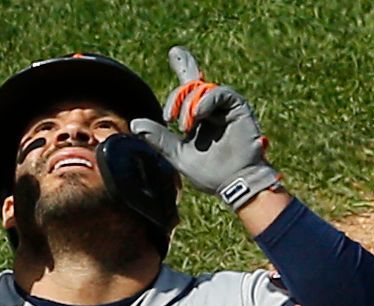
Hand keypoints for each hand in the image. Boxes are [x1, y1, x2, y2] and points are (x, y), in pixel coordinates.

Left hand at [130, 47, 281, 211]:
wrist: (234, 184)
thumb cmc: (210, 174)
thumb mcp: (178, 155)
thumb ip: (160, 139)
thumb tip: (135, 124)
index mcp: (198, 117)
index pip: (190, 87)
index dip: (184, 66)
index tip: (175, 53)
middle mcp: (211, 109)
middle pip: (192, 84)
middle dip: (177, 95)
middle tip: (169, 116)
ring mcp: (224, 107)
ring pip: (200, 89)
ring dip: (187, 105)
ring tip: (184, 126)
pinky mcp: (237, 107)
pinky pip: (219, 93)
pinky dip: (205, 102)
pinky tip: (197, 116)